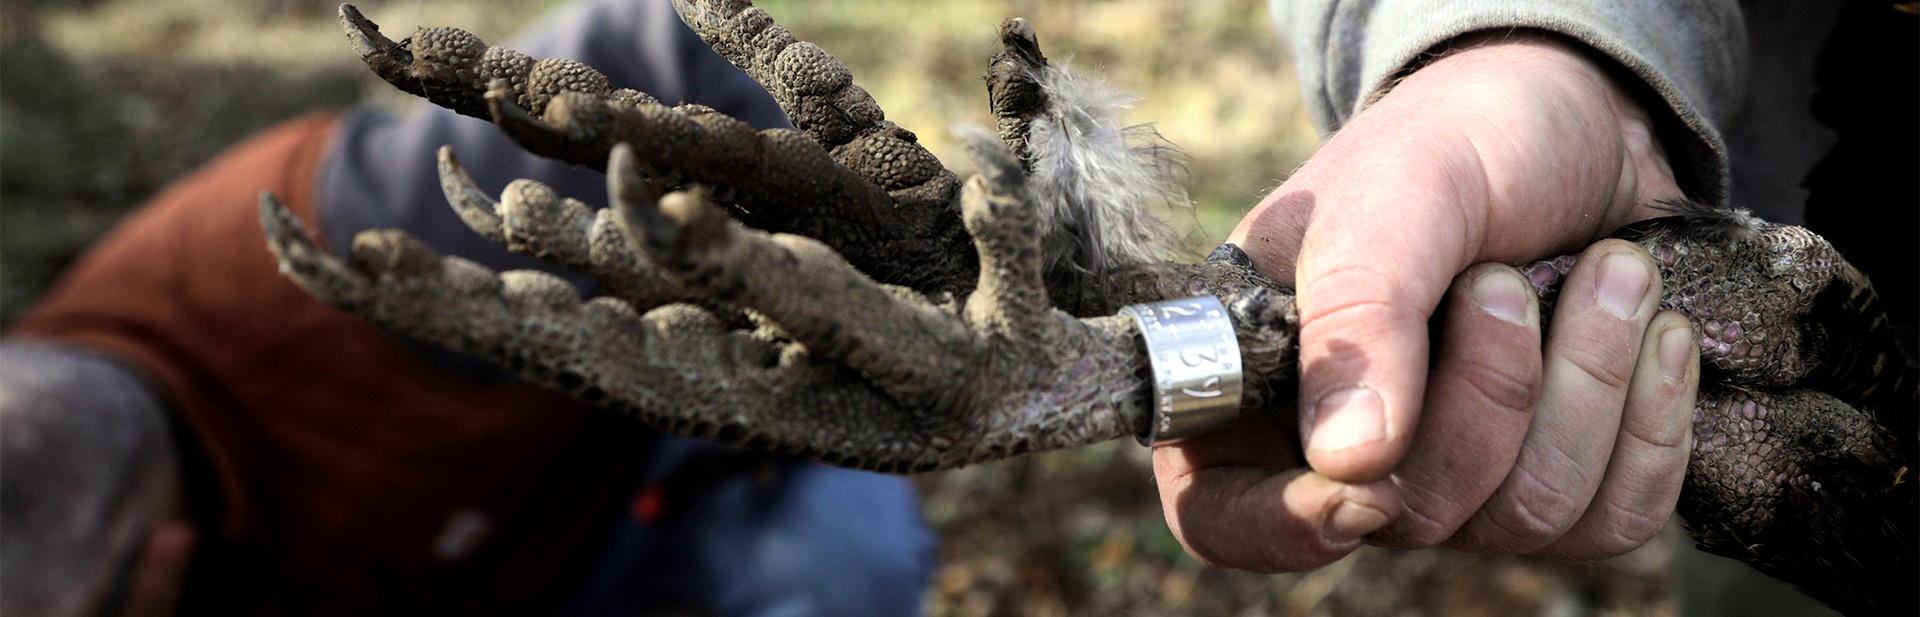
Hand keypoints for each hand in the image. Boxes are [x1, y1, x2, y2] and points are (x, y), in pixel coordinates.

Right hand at [1154, 30, 1699, 570]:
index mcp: (1256, 381)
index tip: (1362, 483)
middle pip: (1410, 517)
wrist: (1574, 113)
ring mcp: (1456, 474)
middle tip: (1505, 277)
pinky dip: (1651, 422)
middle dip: (1490, 393)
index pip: (1227, 516)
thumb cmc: (1453, 140)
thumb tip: (1350, 462)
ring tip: (1607, 273)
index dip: (1285, 526)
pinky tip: (1654, 331)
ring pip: (1523, 518)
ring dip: (1587, 385)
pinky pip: (1610, 518)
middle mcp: (1344, 449)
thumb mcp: (1395, 199)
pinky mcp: (1559, 476)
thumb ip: (1360, 315)